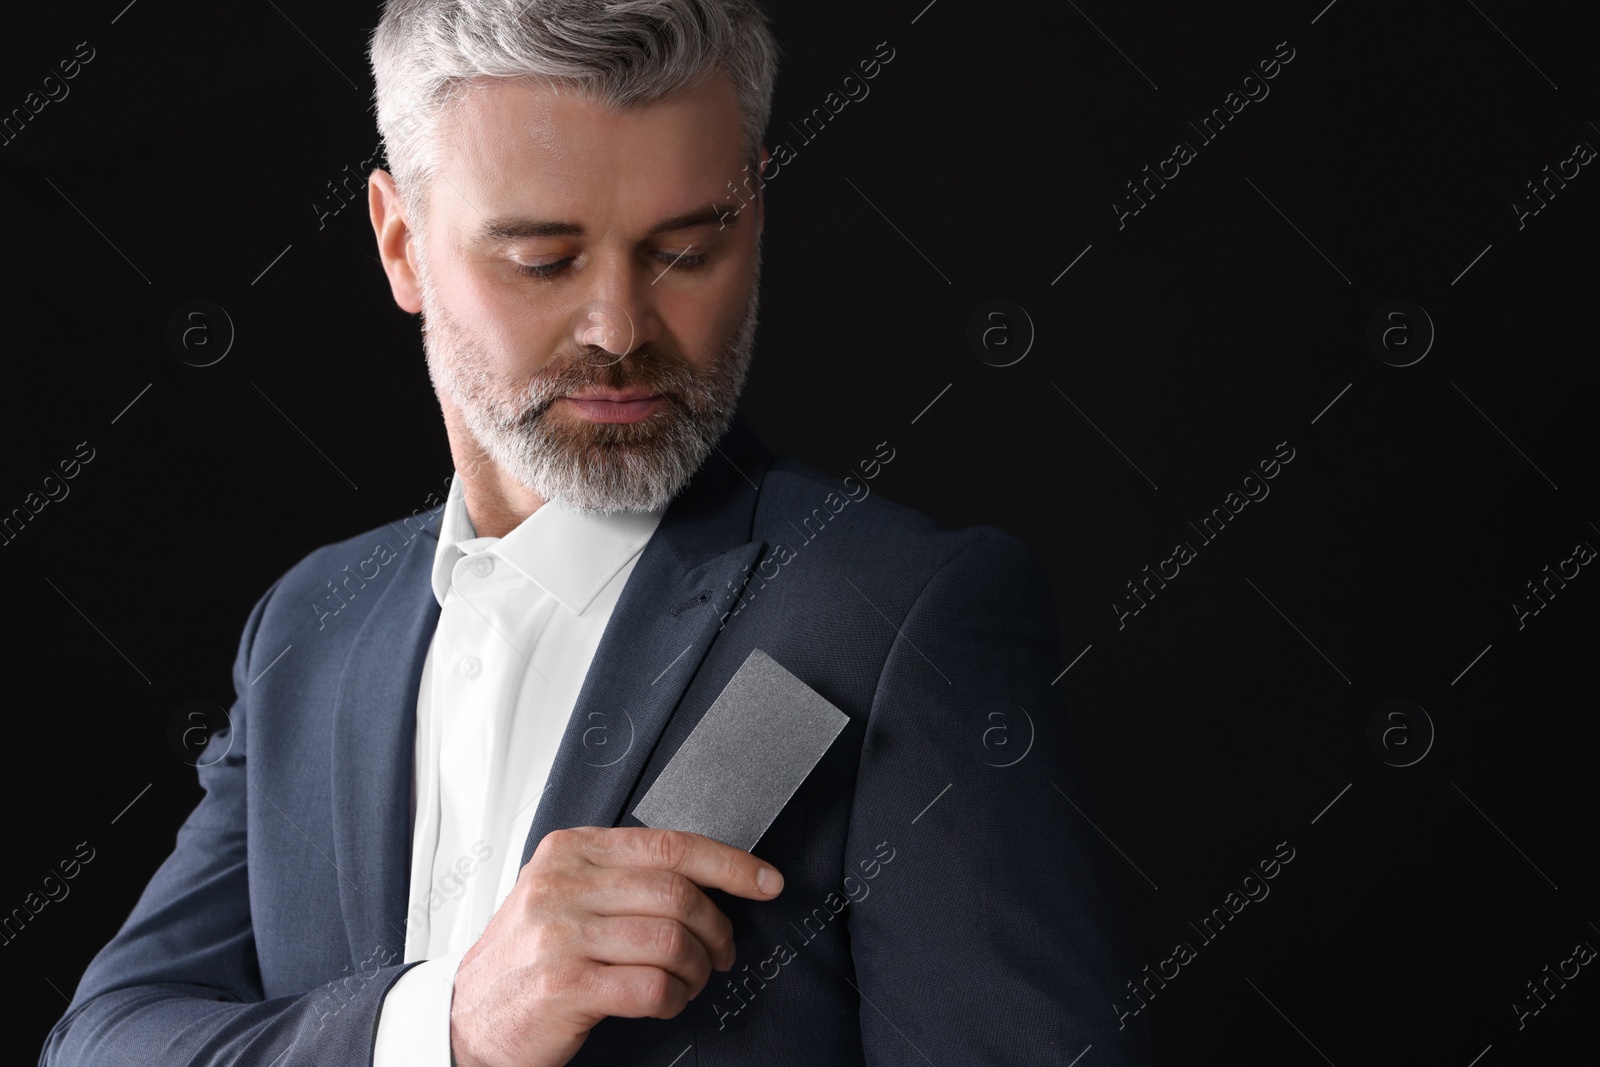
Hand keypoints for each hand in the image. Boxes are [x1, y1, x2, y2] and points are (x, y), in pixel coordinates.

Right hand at [448, 826, 784, 1066]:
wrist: (463, 1018)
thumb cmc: (524, 958)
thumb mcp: (562, 895)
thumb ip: (620, 876)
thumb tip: (704, 877)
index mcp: (569, 851)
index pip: (669, 844)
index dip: (729, 863)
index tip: (765, 881)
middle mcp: (563, 885)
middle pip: (677, 893)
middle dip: (717, 927)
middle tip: (722, 951)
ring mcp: (561, 934)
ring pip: (671, 940)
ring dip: (696, 969)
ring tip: (689, 981)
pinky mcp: (564, 985)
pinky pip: (651, 987)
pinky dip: (673, 998)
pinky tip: (665, 1001)